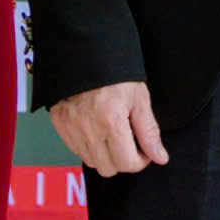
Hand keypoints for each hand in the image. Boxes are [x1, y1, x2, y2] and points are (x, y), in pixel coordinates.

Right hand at [48, 78, 167, 175]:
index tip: (144, 150)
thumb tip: (160, 157)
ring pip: (91, 162)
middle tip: (130, 142)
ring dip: (105, 155)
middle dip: (123, 160)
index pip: (127, 163)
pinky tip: (97, 128)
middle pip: (108, 169)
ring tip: (113, 134)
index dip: (141, 160)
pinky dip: (89, 146)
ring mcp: (70, 127)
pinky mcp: (59, 123)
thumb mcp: (139, 98)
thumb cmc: (116, 72)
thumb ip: (149, 131)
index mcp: (111, 121)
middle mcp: (88, 129)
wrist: (85, 51)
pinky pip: (76, 150)